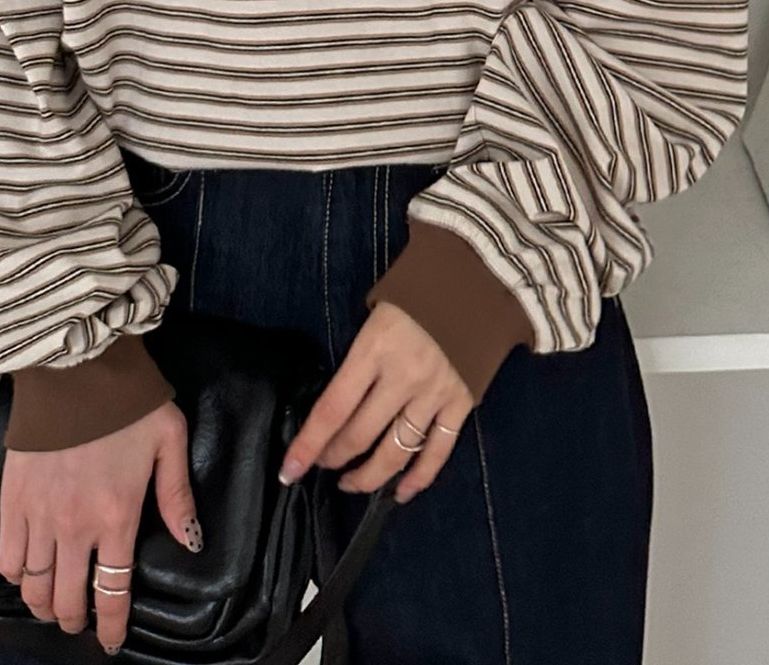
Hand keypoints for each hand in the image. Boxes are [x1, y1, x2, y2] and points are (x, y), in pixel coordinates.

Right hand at [0, 398, 199, 654]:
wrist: (77, 369)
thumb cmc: (127, 402)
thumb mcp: (170, 441)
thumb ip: (177, 496)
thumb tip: (191, 540)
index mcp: (117, 517)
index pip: (112, 591)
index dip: (111, 626)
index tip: (110, 641)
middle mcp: (75, 527)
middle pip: (67, 599)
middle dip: (75, 619)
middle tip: (80, 620)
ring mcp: (39, 516)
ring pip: (34, 587)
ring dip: (43, 604)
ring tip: (52, 604)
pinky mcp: (12, 499)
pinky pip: (7, 557)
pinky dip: (15, 575)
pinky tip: (26, 572)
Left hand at [279, 301, 473, 505]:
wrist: (478, 277)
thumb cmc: (420, 288)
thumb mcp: (377, 311)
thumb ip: (360, 355)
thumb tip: (340, 397)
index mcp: (375, 350)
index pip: (333, 409)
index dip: (309, 444)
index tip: (290, 469)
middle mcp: (403, 378)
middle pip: (360, 436)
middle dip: (334, 457)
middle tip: (321, 464)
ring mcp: (434, 394)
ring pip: (396, 452)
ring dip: (369, 475)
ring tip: (351, 482)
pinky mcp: (461, 402)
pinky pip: (438, 451)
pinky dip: (419, 478)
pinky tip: (401, 492)